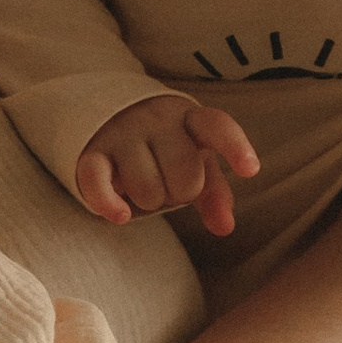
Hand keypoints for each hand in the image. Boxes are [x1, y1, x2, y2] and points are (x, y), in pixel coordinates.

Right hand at [75, 93, 260, 236]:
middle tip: (169, 185)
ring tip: (144, 188)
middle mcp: (157, 120)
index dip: (235, 147)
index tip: (250, 170)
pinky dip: (109, 205)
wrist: (108, 114)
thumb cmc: (163, 147)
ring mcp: (122, 134)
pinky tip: (120, 216)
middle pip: (184, 176)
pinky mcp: (91, 152)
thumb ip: (214, 192)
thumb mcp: (195, 162)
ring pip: (146, 188)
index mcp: (191, 119)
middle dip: (179, 193)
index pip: (218, 127)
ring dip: (148, 202)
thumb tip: (225, 228)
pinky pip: (98, 183)